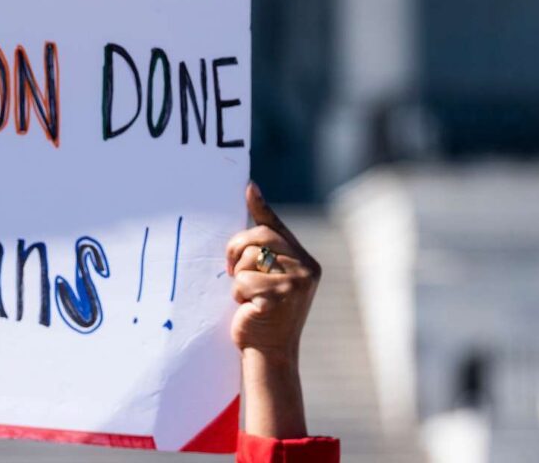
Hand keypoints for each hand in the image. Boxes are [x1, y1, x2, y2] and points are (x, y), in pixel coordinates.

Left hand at [225, 183, 321, 438]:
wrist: (269, 352)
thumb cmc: (263, 311)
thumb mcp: (268, 277)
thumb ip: (263, 249)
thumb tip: (252, 200)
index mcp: (305, 261)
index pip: (276, 227)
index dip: (260, 207)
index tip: (248, 187)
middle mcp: (306, 268)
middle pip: (258, 236)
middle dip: (237, 251)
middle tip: (232, 270)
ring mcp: (296, 282)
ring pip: (248, 258)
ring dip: (239, 278)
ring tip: (249, 296)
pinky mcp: (280, 295)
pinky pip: (243, 280)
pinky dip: (239, 294)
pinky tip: (250, 307)